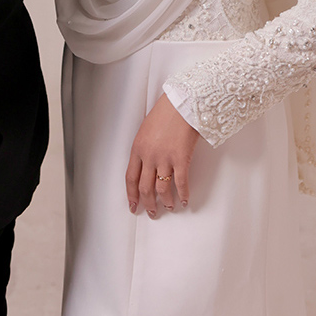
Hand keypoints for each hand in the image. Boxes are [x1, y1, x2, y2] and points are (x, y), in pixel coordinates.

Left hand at [125, 93, 199, 216]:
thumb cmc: (165, 112)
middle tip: (151, 212)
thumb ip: (144, 147)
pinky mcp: (181, 159)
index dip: (131, 195)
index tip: (133, 205)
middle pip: (145, 188)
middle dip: (148, 203)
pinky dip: (183, 194)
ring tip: (170, 207)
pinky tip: (185, 200)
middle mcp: (149, 156)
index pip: (130, 178)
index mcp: (138, 148)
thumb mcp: (146, 129)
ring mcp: (165, 159)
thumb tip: (147, 164)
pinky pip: (181, 183)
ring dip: (166, 202)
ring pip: (162, 189)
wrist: (181, 102)